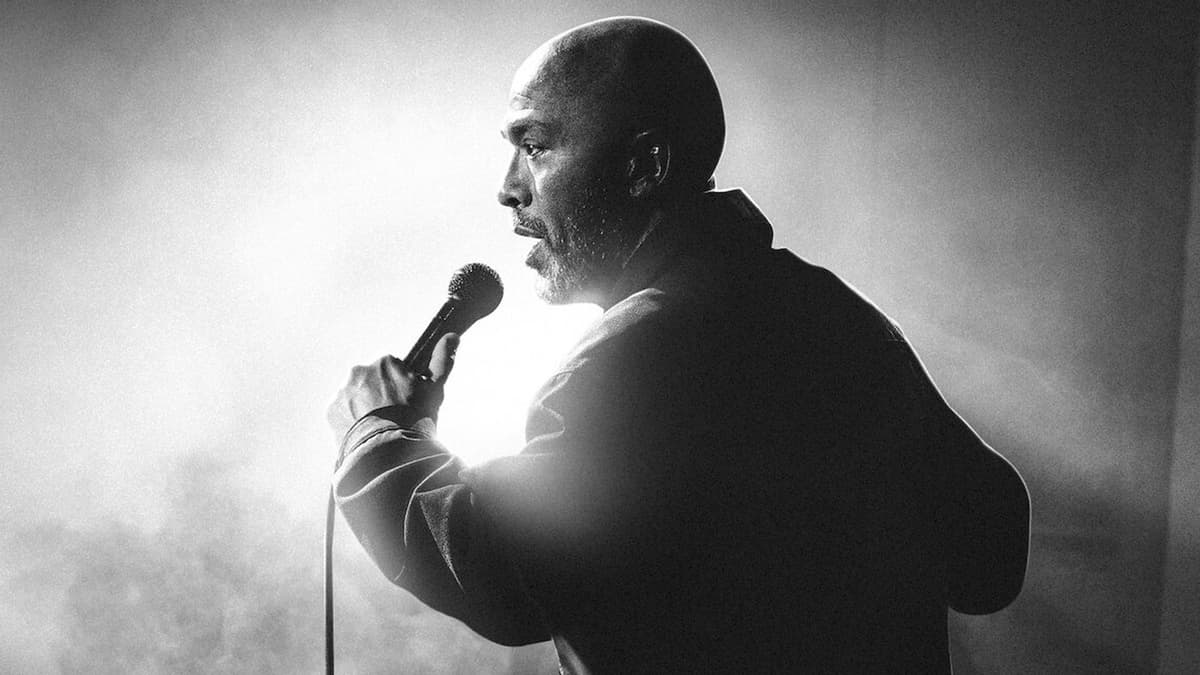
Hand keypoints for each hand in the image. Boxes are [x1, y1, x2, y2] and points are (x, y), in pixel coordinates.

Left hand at [327, 333, 459, 440]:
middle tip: (392, 417)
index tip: (405, 403)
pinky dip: (351, 420)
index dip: (400, 388)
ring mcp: (343, 391)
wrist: (389, 451)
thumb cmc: (415, 419)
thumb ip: (442, 360)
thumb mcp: (434, 389)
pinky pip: (342, 412)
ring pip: (356, 396)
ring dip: (364, 407)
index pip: (392, 371)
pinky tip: (365, 432)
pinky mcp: (331, 410)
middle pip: (372, 382)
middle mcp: (360, 371)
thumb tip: (452, 336)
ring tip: (378, 428)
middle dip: (380, 395)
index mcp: (385, 363)